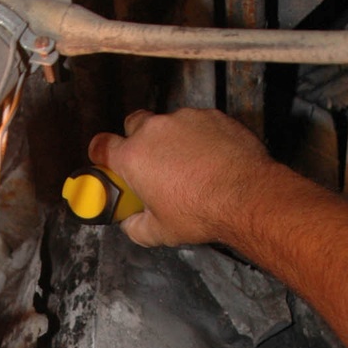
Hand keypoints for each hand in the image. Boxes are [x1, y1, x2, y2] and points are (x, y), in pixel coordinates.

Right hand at [87, 108, 272, 248]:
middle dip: (138, 140)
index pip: (101, 146)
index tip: (108, 161)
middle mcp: (155, 130)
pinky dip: (200, 138)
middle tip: (152, 164)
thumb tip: (131, 223)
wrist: (246, 196)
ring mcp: (184, 119)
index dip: (102, 154)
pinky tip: (210, 159)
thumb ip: (135, 226)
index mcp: (134, 157)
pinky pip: (198, 123)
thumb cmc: (201, 211)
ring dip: (173, 140)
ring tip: (190, 167)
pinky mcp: (211, 116)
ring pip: (169, 124)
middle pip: (134, 125)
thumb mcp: (160, 231)